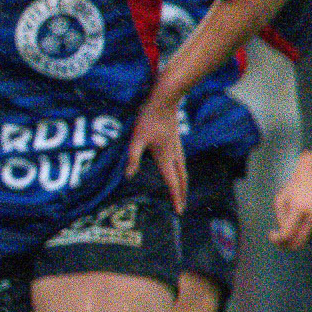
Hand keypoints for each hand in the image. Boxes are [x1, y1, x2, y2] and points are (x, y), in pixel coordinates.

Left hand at [125, 96, 186, 213]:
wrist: (165, 100)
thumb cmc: (149, 119)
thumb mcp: (136, 139)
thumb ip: (132, 157)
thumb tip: (128, 177)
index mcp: (166, 157)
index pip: (173, 182)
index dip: (176, 197)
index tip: (179, 211)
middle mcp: (175, 155)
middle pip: (182, 179)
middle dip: (182, 194)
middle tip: (181, 207)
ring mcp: (178, 148)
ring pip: (183, 170)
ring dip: (183, 184)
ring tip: (181, 193)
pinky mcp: (176, 142)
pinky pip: (181, 162)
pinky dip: (181, 173)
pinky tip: (176, 170)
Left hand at [269, 153, 311, 248]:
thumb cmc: (294, 190)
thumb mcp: (281, 201)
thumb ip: (281, 220)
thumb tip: (285, 239)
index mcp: (299, 209)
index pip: (287, 234)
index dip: (277, 240)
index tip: (272, 234)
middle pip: (298, 244)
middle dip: (286, 246)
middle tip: (279, 240)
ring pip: (306, 241)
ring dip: (297, 237)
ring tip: (293, 225)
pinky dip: (307, 234)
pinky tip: (306, 221)